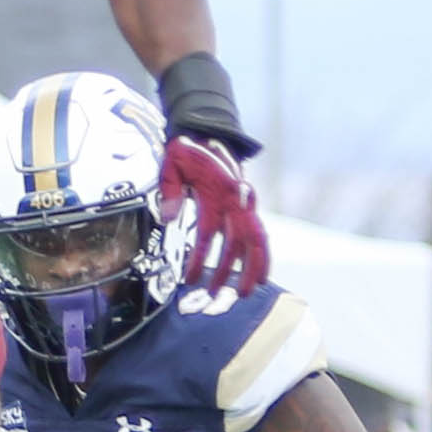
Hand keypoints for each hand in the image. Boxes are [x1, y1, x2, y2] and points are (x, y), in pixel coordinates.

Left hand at [158, 134, 268, 298]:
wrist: (210, 136)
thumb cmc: (189, 153)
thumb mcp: (173, 162)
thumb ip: (170, 189)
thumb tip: (168, 219)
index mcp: (217, 190)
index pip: (209, 231)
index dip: (200, 257)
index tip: (189, 279)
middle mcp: (237, 200)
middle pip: (239, 241)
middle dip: (230, 271)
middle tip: (216, 293)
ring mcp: (246, 205)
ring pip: (256, 242)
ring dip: (251, 269)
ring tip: (243, 294)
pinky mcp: (248, 210)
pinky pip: (260, 236)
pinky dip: (262, 258)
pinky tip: (259, 278)